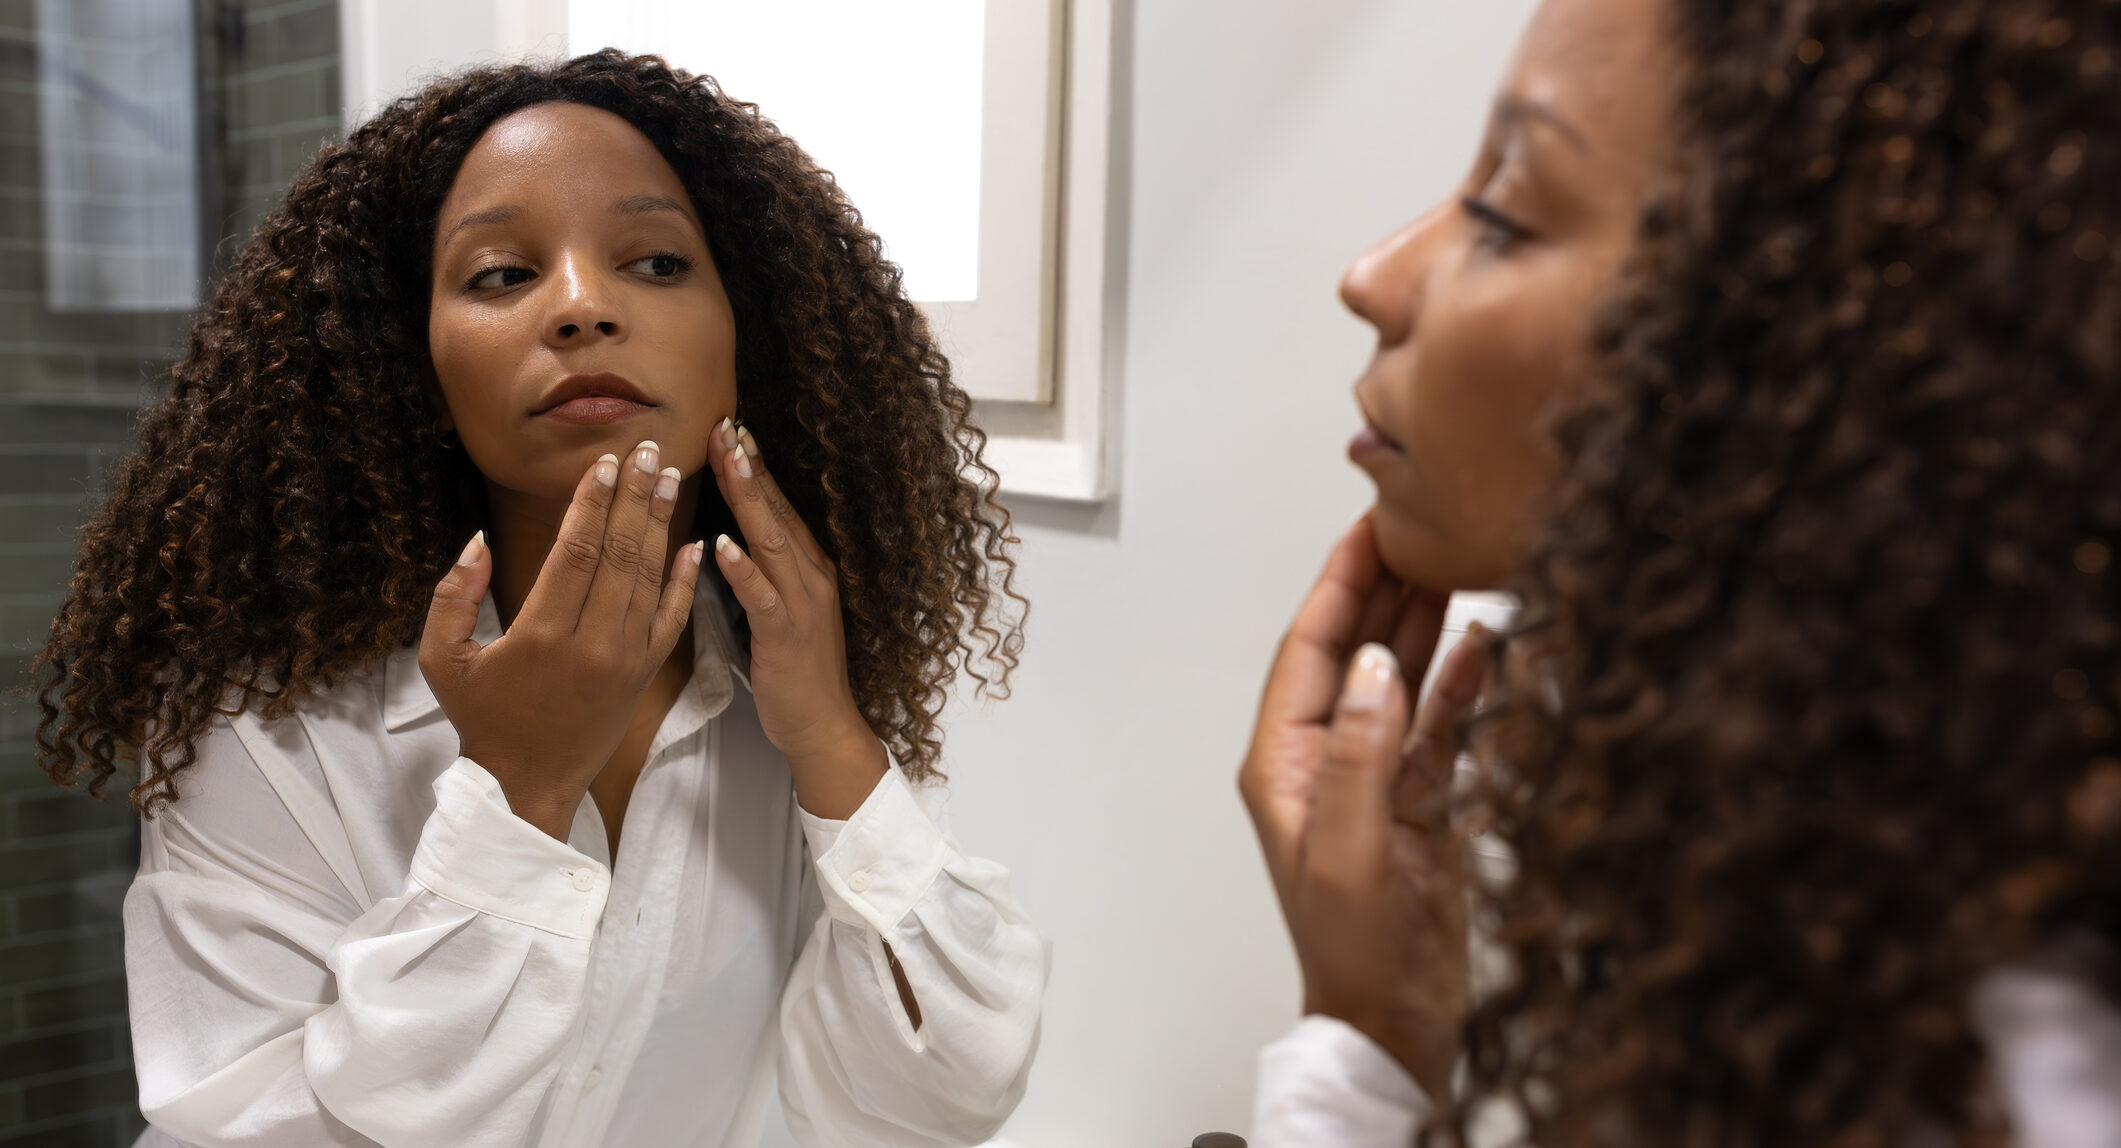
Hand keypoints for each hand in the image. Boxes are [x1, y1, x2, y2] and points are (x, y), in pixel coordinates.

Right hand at [419, 445, 702, 837]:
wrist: (528, 783)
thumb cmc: (481, 718)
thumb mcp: (442, 659)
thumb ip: (452, 596)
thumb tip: (478, 540)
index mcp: (542, 633)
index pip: (577, 550)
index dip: (594, 502)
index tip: (606, 462)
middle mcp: (592, 642)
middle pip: (621, 553)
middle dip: (636, 496)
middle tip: (651, 450)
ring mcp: (625, 659)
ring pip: (650, 578)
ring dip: (662, 523)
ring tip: (672, 477)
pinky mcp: (644, 674)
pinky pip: (672, 619)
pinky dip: (686, 579)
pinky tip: (695, 543)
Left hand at [705, 419, 885, 818]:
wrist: (823, 726)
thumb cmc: (796, 672)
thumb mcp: (784, 611)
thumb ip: (765, 573)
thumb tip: (731, 536)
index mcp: (809, 569)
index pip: (780, 508)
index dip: (756, 468)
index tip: (732, 429)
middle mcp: (811, 577)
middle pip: (777, 512)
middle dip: (749, 467)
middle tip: (725, 425)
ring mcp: (802, 605)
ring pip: (771, 541)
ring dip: (748, 499)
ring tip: (726, 461)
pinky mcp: (786, 636)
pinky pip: (761, 596)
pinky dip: (743, 568)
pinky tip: (721, 545)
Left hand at [1239, 515, 1490, 1098]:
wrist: (1400, 1019)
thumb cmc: (1356, 952)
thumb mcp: (1351, 851)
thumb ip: (1360, 754)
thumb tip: (1370, 665)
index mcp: (1284, 763)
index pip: (1307, 651)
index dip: (1337, 586)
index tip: (1367, 530)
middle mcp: (1324, 757)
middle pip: (1350, 651)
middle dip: (1382, 589)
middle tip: (1418, 527)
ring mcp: (1374, 774)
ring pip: (1397, 678)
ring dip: (1422, 624)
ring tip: (1454, 563)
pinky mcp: (1420, 797)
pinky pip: (1438, 721)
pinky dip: (1459, 683)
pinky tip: (1484, 644)